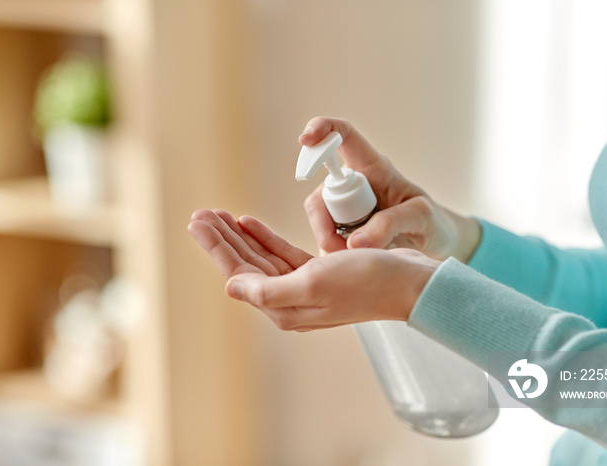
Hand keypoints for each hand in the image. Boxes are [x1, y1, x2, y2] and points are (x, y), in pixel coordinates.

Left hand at [188, 209, 439, 330]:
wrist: (408, 282)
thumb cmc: (366, 283)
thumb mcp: (314, 284)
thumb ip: (269, 289)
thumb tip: (231, 288)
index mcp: (284, 307)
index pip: (239, 274)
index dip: (217, 247)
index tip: (198, 221)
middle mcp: (290, 300)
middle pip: (246, 265)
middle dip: (222, 239)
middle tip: (201, 214)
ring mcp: (304, 286)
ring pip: (261, 257)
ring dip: (240, 236)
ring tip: (219, 215)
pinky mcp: (318, 273)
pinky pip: (282, 253)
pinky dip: (265, 237)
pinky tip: (250, 223)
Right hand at [299, 116, 480, 261]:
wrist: (436, 246)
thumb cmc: (432, 222)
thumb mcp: (421, 218)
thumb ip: (390, 224)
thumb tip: (353, 243)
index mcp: (372, 167)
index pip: (343, 136)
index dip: (322, 130)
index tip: (305, 141)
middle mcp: (352, 185)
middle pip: (319, 197)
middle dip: (326, 226)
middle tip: (349, 249)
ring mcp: (343, 210)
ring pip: (319, 224)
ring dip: (332, 245)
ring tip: (360, 259)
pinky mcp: (340, 233)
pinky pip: (325, 243)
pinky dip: (335, 257)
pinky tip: (356, 264)